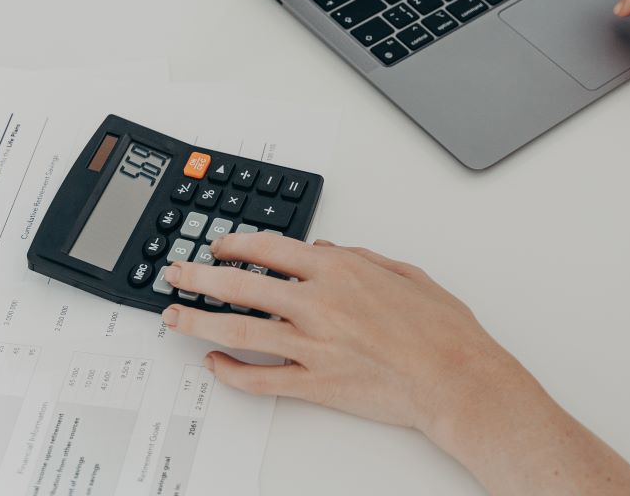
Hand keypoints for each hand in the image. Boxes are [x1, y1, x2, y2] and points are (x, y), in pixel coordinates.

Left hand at [160, 235, 523, 439]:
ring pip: (238, 331)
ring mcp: (312, 347)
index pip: (270, 249)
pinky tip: (214, 365)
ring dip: (198, 322)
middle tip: (175, 274)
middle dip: (199, 277)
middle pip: (240, 285)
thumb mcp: (404, 272)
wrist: (456, 377)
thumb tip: (328, 250)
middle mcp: (319, 305)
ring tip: (173, 317)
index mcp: (340, 271)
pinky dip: (230, 373)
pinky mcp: (315, 385)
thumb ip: (360, 258)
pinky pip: (260, 379)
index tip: (219, 245)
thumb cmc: (441, 329)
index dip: (235, 244)